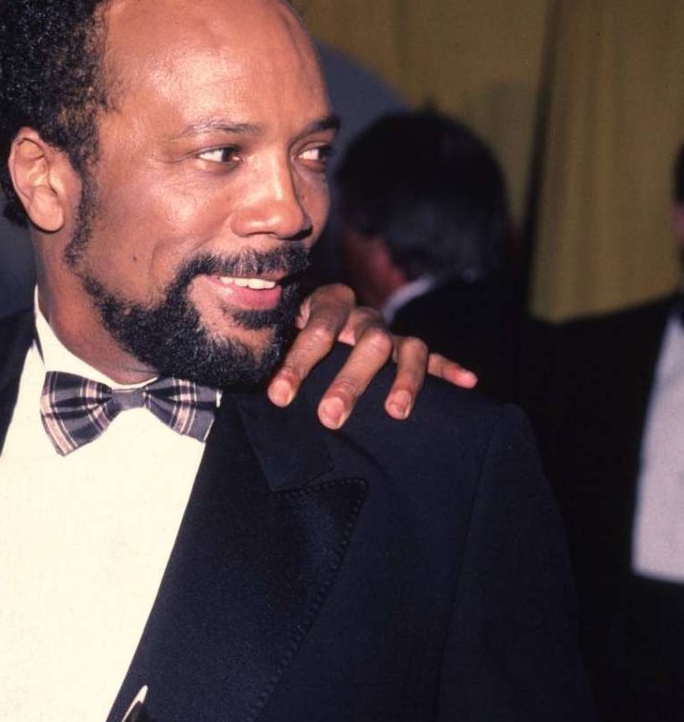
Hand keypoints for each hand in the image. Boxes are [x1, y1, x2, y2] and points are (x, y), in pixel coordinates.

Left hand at [268, 283, 477, 428]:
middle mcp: (362, 316)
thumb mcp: (274, 338)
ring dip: (403, 380)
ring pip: (405, 348)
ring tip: (396, 412)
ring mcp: (388, 332)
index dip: (298, 362)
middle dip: (349, 381)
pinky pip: (432, 357)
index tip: (280, 397)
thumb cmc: (287, 337)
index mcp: (326, 304)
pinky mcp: (407, 349)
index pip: (317, 328)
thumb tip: (253, 385)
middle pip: (366, 341)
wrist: (306, 320)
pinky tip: (468, 382)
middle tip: (330, 417)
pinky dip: (448, 369)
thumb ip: (269, 353)